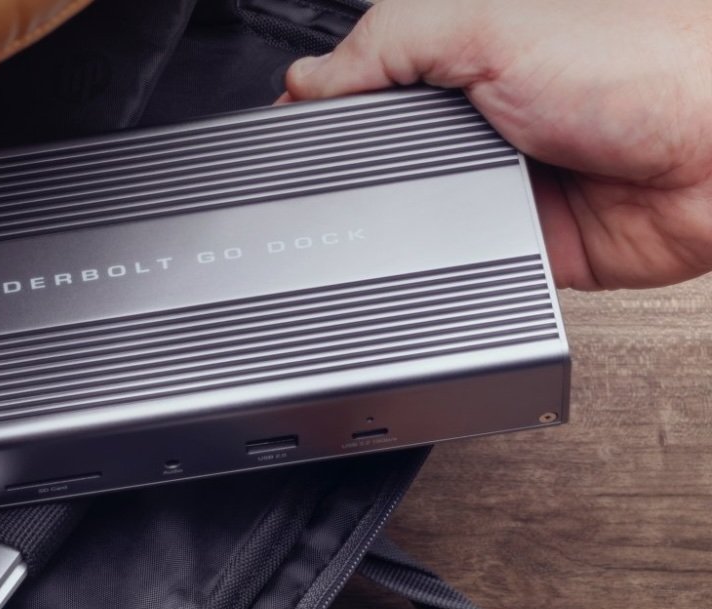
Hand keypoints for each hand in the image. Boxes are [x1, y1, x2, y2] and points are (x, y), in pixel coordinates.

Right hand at [282, 0, 711, 290]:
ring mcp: (494, 183)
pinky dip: (450, 263)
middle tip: (375, 157)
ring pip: (408, 218)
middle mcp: (474, 117)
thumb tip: (303, 81)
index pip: (360, 81)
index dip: (319, 106)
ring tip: (443, 191)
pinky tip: (467, 236)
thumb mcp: (484, 22)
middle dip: (360, 169)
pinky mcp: (516, 244)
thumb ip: (383, 44)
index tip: (286, 125)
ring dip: (410, 218)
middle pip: (371, 157)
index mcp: (459, 52)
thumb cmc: (641, 60)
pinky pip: (455, 266)